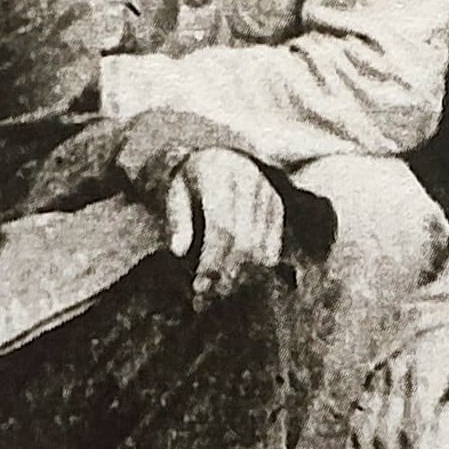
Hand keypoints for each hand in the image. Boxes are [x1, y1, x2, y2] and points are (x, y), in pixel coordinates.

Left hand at [164, 147, 284, 308]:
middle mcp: (246, 178)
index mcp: (216, 172)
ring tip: (222, 288)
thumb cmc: (187, 181)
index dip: (211, 259)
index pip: (220, 226)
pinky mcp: (276, 202)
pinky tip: (243, 276)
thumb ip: (176, 219)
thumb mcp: (173, 193)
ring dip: (242, 272)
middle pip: (243, 238)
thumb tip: (178, 250)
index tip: (199, 284)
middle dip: (226, 270)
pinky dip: (260, 262)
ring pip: (260, 242)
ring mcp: (265, 190)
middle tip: (209, 292)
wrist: (214, 157)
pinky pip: (274, 239)